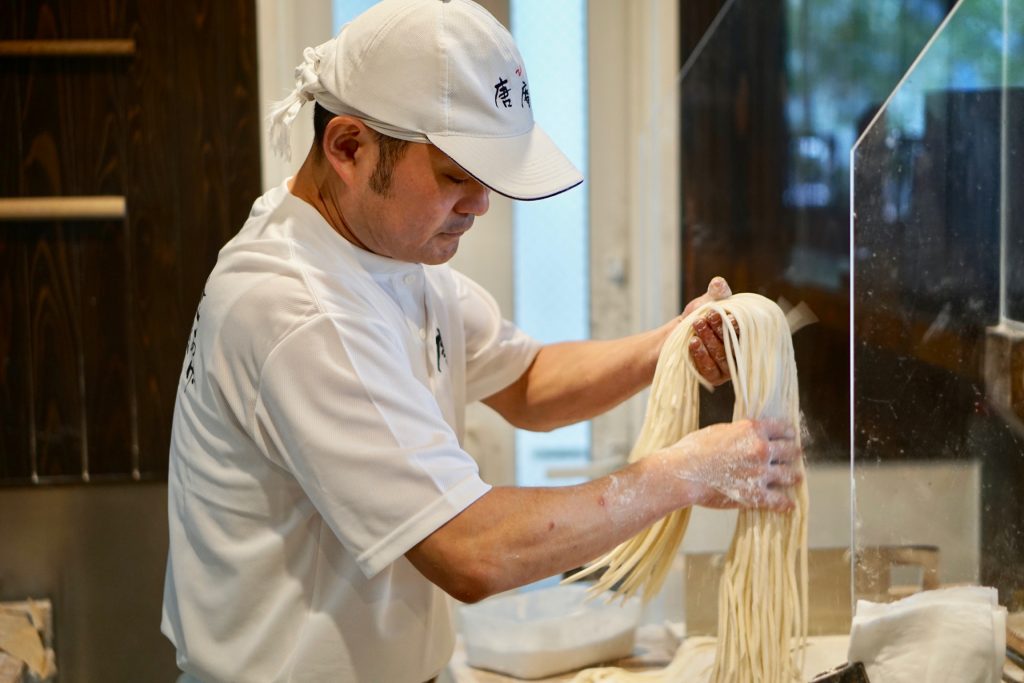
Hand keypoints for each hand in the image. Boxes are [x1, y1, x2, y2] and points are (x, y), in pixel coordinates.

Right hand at [665, 418, 801, 511]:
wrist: (683, 473)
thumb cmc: (693, 450)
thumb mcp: (718, 431)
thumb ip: (738, 433)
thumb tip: (746, 436)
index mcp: (751, 430)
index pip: (781, 428)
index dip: (788, 432)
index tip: (790, 435)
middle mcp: (761, 449)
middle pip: (789, 451)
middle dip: (793, 453)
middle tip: (795, 455)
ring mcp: (760, 473)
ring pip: (789, 475)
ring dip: (793, 476)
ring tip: (795, 478)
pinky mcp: (755, 495)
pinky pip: (779, 501)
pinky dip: (785, 503)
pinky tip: (789, 505)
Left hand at [682, 277, 736, 385]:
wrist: (672, 339)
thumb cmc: (694, 319)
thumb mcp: (703, 304)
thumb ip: (714, 295)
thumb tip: (718, 283)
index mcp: (743, 334)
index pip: (745, 331)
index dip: (733, 323)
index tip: (718, 313)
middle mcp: (739, 353)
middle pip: (734, 344)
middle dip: (719, 330)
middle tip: (705, 317)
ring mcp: (728, 367)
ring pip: (722, 357)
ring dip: (709, 340)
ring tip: (696, 326)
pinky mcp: (714, 378)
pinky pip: (710, 369)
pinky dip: (701, 355)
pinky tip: (693, 343)